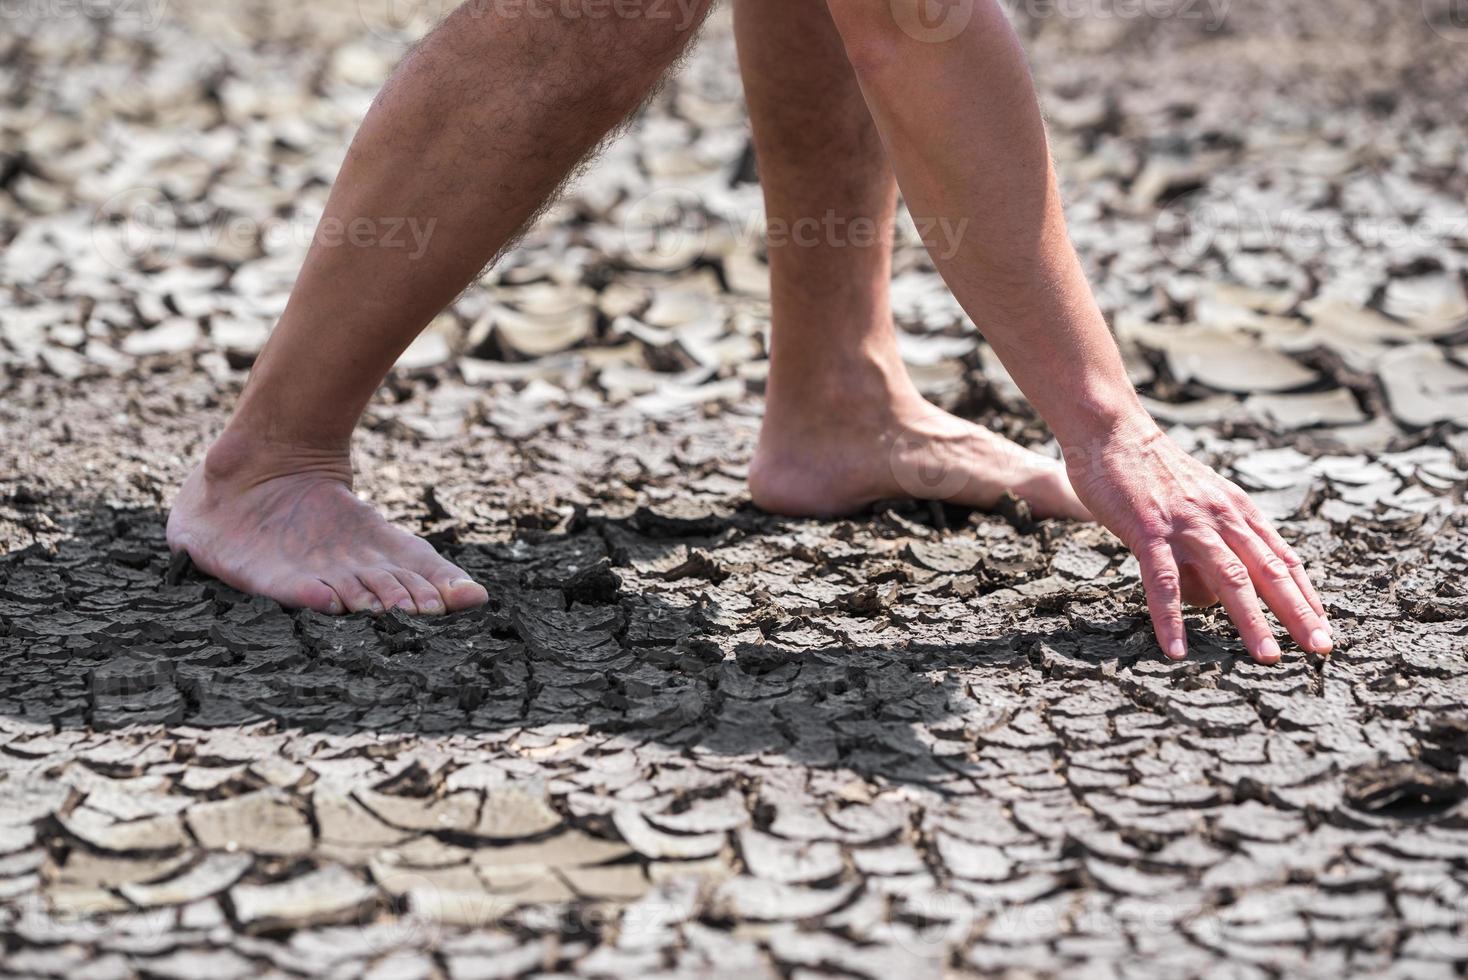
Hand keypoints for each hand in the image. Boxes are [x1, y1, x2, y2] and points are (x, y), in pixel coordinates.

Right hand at [1065, 420, 1331, 662]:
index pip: (1282, 558)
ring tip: (1267, 657)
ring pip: (1229, 578)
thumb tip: (1216, 597)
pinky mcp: (1148, 531)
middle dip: (1297, 613)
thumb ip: (1214, 541)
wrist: (1113, 431)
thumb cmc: (1150, 470)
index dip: (1306, 595)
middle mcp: (1221, 518)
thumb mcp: (1197, 499)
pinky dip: (1172, 617)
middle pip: (1268, 572)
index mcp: (1236, 510)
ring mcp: (1186, 525)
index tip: (1323, 628)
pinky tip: (1175, 649)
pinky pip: (1163, 582)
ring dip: (1251, 620)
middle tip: (1320, 649)